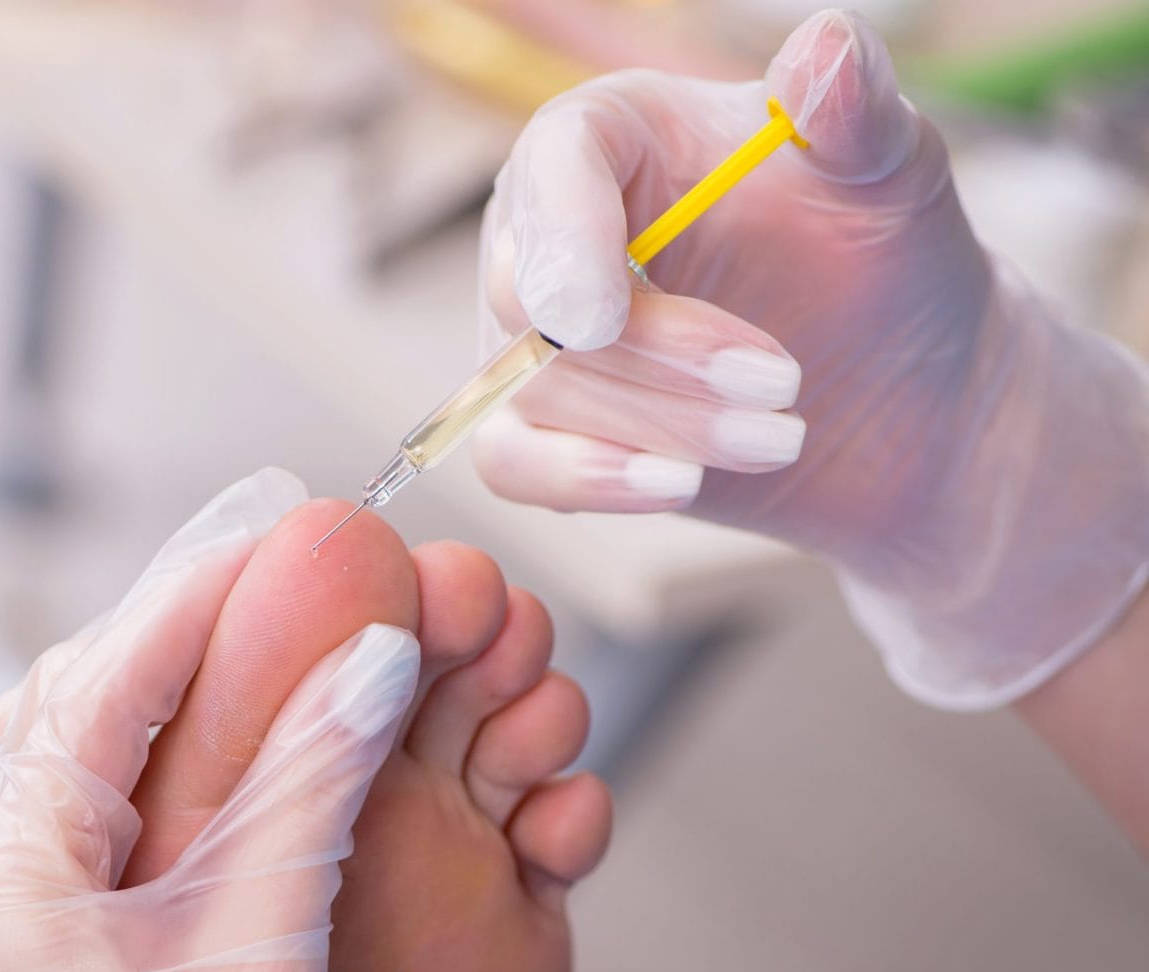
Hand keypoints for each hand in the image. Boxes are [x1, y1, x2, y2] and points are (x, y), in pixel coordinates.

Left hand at [0, 469, 411, 971]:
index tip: (269, 530)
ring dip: (95, 668)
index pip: (96, 701)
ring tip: (160, 589)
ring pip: (26, 755)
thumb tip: (370, 648)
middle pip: (55, 716)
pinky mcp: (33, 962)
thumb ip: (309, 782)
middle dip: (156, 630)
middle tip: (250, 555)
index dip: (190, 605)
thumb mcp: (266, 946)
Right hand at [479, 8, 1148, 707]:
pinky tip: (678, 486)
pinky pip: (512, 465)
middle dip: (651, 351)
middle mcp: (555, 233)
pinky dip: (588, 480)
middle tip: (784, 378)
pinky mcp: (547, 431)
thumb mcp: (888, 174)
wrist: (901, 394)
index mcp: (621, 139)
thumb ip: (856, 110)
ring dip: (661, 423)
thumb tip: (831, 44)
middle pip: (526, 294)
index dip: (564, 233)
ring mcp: (538, 338)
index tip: (601, 314)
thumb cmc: (881, 259)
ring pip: (535, 388)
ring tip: (784, 435)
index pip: (555, 160)